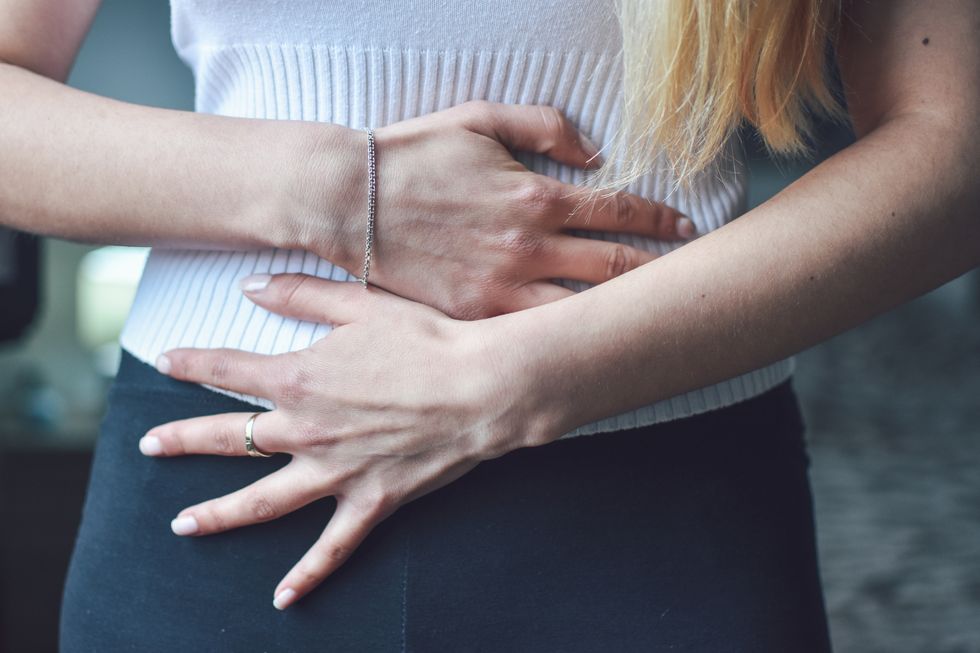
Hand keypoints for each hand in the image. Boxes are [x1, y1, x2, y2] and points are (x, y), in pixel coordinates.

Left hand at [140, 274, 542, 609]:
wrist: (480, 388)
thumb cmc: (425, 340)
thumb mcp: (360, 304)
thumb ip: (300, 294)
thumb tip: (249, 286)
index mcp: (300, 378)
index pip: (228, 368)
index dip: (192, 363)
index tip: (165, 361)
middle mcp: (306, 430)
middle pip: (228, 439)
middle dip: (183, 440)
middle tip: (149, 446)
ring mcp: (335, 472)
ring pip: (261, 501)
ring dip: (218, 514)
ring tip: (183, 525)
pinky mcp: (370, 501)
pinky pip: (332, 546)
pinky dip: (307, 574)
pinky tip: (282, 597)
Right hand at [298, 100, 694, 319]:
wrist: (347, 201)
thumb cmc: (413, 155)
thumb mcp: (480, 119)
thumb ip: (545, 127)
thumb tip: (595, 151)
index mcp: (536, 197)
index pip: (618, 211)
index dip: (660, 219)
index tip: (685, 228)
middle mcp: (529, 248)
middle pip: (614, 267)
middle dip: (659, 272)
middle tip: (690, 280)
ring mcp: (502, 288)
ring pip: (581, 309)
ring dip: (620, 313)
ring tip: (651, 318)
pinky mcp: (473, 315)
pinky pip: (531, 332)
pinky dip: (564, 337)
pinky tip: (587, 344)